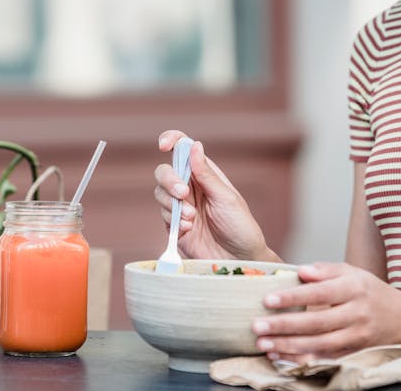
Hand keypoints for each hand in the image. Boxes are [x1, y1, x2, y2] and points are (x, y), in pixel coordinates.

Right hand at [153, 130, 276, 261]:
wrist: (238, 260)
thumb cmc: (240, 226)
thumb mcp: (226, 198)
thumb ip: (206, 174)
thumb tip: (195, 145)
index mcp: (205, 174)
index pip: (184, 149)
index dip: (172, 141)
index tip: (163, 145)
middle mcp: (191, 187)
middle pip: (165, 171)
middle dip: (169, 180)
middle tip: (183, 194)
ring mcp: (181, 206)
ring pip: (160, 193)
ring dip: (172, 203)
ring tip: (191, 218)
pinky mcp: (174, 225)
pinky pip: (163, 214)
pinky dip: (172, 219)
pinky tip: (188, 227)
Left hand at [251, 262, 400, 361]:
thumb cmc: (369, 291)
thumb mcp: (352, 272)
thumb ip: (325, 271)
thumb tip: (300, 271)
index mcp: (354, 289)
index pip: (320, 293)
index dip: (293, 298)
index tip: (268, 300)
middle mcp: (357, 314)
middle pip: (317, 323)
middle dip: (284, 326)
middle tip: (257, 326)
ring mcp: (356, 337)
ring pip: (319, 345)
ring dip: (288, 346)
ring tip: (263, 344)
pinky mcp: (354, 354)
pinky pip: (324, 359)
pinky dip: (301, 359)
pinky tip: (280, 356)